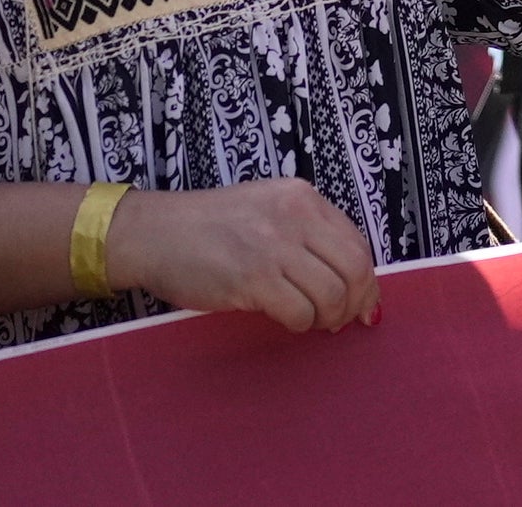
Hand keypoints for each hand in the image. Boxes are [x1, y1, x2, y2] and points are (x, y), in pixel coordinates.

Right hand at [101, 179, 380, 334]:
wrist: (154, 233)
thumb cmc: (209, 227)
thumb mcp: (266, 210)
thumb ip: (307, 236)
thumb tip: (353, 285)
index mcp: (301, 196)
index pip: (357, 243)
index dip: (366, 281)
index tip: (364, 304)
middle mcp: (294, 216)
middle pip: (354, 269)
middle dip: (354, 303)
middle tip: (339, 321)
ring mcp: (273, 246)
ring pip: (332, 294)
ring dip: (327, 318)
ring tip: (310, 321)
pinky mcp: (252, 277)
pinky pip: (299, 312)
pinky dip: (300, 324)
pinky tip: (286, 320)